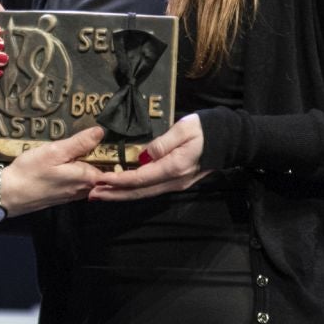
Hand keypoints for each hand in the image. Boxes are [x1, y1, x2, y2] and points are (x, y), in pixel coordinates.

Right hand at [0, 126, 104, 216]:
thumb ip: (79, 143)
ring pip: (89, 176)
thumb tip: (101, 131)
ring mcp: (74, 194)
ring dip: (88, 163)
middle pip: (101, 170)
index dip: (111, 150)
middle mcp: (85, 189)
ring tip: (81, 146)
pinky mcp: (64, 196)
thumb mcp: (55, 152)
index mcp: (87, 178)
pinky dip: (78, 171)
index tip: (110, 137)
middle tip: (93, 137)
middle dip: (100, 155)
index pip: (111, 164)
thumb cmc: (31, 171)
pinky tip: (67, 162)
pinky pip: (78, 181)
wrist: (8, 194)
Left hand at [88, 114, 207, 200]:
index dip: (118, 181)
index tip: (99, 180)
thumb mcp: (185, 128)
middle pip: (139, 191)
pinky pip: (151, 189)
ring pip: (145, 192)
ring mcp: (177, 183)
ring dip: (122, 194)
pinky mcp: (178, 181)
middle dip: (115, 194)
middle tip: (92, 195)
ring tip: (102, 194)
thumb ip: (163, 143)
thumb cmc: (207, 129)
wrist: (231, 139)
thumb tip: (144, 155)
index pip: (140, 178)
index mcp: (174, 167)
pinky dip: (134, 190)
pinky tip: (123, 188)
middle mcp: (175, 180)